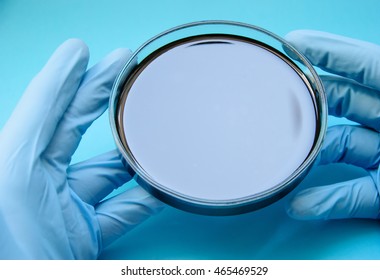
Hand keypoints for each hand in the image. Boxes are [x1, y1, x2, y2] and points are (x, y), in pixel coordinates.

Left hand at [0, 39, 163, 258]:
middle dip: (99, 93)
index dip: (63, 78)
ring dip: (130, 150)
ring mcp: (58, 213)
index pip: (41, 113)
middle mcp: (32, 189)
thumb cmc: (18, 260)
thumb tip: (110, 146)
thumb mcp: (16, 191)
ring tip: (155, 128)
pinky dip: (139, 194)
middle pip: (71, 128)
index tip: (82, 51)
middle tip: (123, 66)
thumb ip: (64, 186)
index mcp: (12, 176)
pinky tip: (160, 182)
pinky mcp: (78, 237)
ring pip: (101, 170)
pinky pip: (115, 207)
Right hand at [285, 30, 379, 225]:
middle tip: (279, 98)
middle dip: (312, 101)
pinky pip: (350, 193)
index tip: (295, 43)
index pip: (369, 65)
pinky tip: (302, 204)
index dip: (331, 51)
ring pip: (341, 150)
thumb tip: (329, 122)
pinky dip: (325, 200)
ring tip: (287, 160)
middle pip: (347, 103)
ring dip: (313, 159)